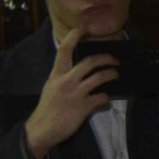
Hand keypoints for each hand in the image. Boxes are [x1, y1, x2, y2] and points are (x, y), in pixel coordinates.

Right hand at [25, 30, 117, 157]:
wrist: (42, 130)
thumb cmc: (47, 109)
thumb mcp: (51, 89)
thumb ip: (64, 79)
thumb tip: (79, 74)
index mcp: (56, 75)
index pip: (64, 50)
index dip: (74, 37)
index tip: (83, 28)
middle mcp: (66, 81)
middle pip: (89, 62)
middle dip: (105, 58)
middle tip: (114, 59)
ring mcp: (75, 94)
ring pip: (99, 78)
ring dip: (110, 74)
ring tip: (116, 75)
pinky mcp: (83, 107)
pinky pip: (101, 97)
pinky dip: (106, 97)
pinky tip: (106, 99)